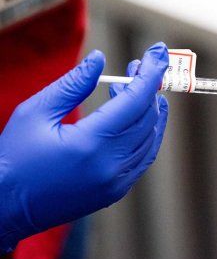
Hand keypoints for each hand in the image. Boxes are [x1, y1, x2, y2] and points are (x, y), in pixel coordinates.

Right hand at [0, 43, 168, 252]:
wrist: (4, 208)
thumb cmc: (14, 157)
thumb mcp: (35, 112)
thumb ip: (73, 84)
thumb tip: (100, 58)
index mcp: (91, 143)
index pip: (136, 100)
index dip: (151, 72)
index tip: (159, 51)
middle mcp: (111, 165)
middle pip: (147, 117)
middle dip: (148, 87)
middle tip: (138, 67)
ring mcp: (116, 182)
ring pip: (150, 138)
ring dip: (149, 110)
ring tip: (134, 88)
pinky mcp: (116, 192)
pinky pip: (143, 157)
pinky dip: (147, 133)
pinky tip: (137, 117)